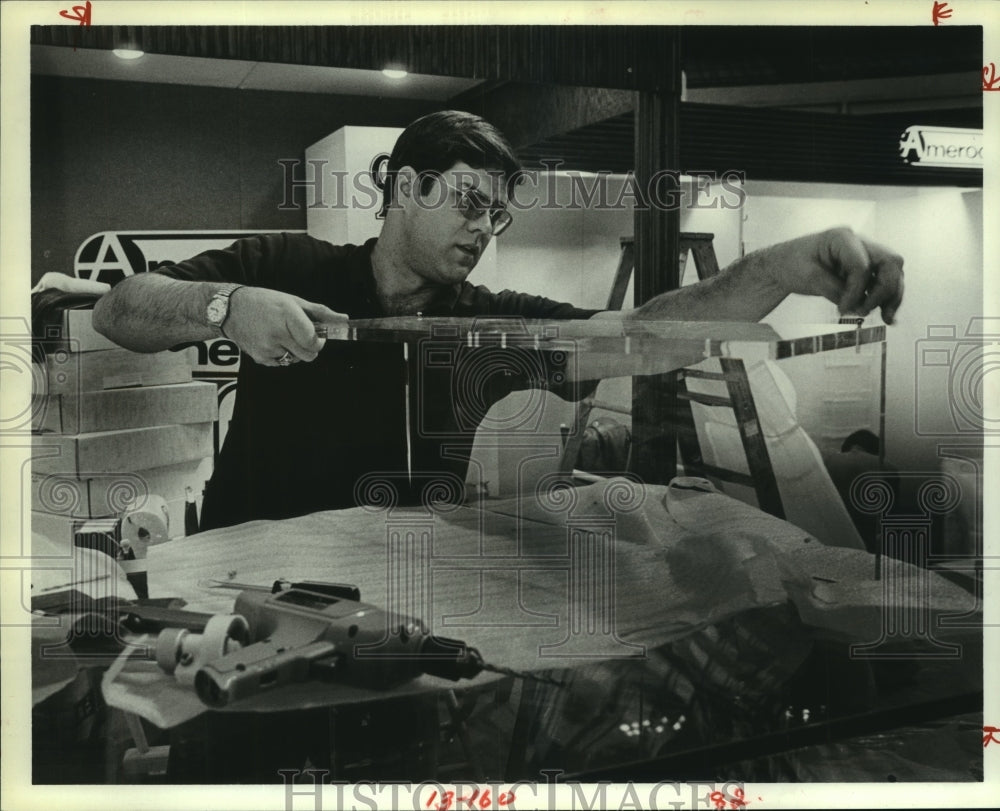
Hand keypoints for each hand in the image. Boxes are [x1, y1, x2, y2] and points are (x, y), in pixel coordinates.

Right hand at [222, 287, 346, 365]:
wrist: (230, 309)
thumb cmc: (263, 302)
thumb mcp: (292, 301)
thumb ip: (320, 313)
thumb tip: (344, 319)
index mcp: (287, 315)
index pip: (313, 341)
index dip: (319, 341)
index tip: (317, 335)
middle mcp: (277, 333)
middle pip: (308, 355)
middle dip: (310, 347)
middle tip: (301, 336)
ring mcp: (267, 348)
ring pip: (295, 359)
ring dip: (295, 350)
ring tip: (282, 335)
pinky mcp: (260, 358)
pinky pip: (281, 362)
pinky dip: (281, 354)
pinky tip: (271, 340)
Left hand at [766, 227, 903, 324]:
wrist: (784, 264)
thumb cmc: (791, 263)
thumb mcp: (806, 276)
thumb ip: (832, 289)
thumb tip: (856, 305)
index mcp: (842, 237)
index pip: (861, 265)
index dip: (856, 290)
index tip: (842, 309)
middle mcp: (859, 243)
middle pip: (890, 263)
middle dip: (884, 291)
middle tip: (864, 311)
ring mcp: (866, 256)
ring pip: (893, 273)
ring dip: (892, 297)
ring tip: (887, 318)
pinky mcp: (866, 270)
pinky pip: (886, 283)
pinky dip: (888, 299)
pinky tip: (889, 316)